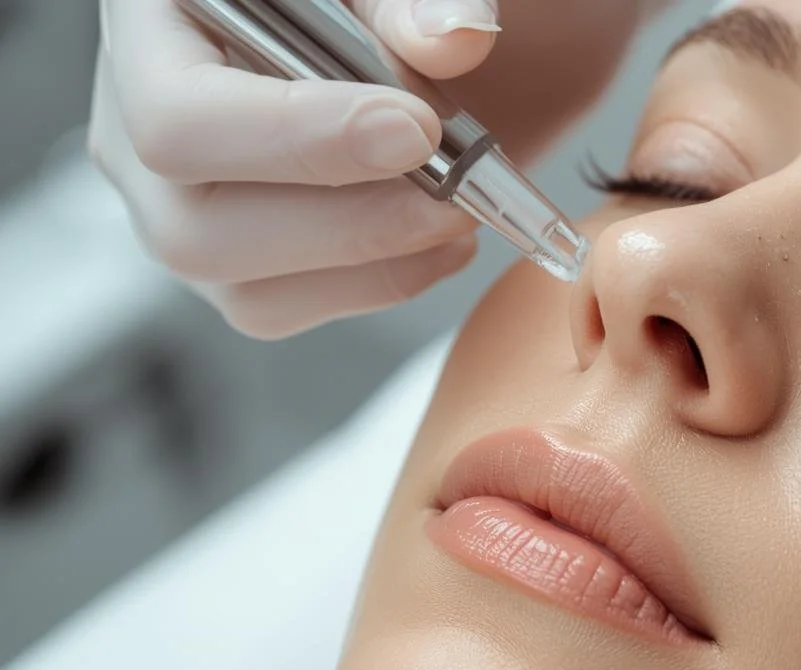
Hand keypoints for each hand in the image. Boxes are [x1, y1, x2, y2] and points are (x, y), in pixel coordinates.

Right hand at [90, 0, 645, 337]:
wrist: (427, 31)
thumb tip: (451, 38)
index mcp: (155, 16)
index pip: (179, 116)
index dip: (297, 140)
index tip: (415, 131)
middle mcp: (139, 112)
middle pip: (196, 227)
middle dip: (349, 226)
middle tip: (454, 196)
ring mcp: (178, 197)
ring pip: (243, 292)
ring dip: (373, 268)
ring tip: (459, 215)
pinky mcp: (235, 254)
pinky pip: (286, 308)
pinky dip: (379, 286)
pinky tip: (438, 239)